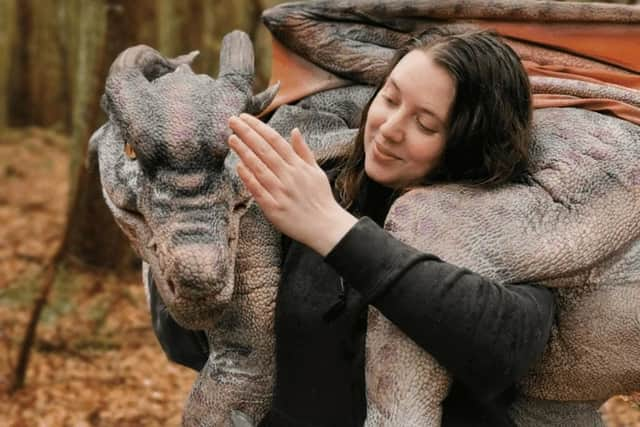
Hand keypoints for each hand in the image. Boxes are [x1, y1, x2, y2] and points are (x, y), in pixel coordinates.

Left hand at [227, 113, 356, 255]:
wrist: (326, 227)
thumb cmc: (320, 199)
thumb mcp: (316, 171)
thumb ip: (303, 151)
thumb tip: (294, 130)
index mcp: (298, 166)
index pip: (275, 140)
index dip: (259, 127)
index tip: (245, 117)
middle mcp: (289, 176)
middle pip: (265, 150)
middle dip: (247, 133)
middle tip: (232, 120)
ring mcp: (281, 192)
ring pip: (259, 168)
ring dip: (244, 152)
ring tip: (231, 138)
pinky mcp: (274, 208)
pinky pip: (258, 190)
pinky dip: (248, 178)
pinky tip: (238, 166)